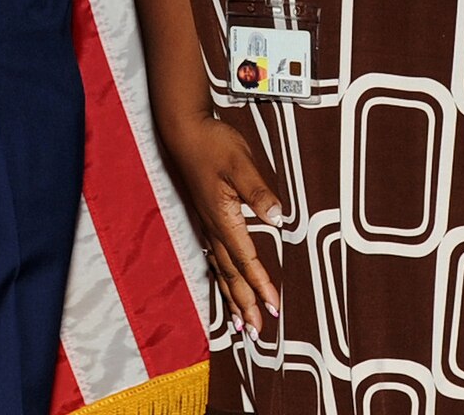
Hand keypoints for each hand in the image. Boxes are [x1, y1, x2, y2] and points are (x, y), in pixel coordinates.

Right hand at [161, 110, 282, 337]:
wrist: (185, 132)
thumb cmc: (214, 144)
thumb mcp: (241, 164)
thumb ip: (258, 192)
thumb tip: (279, 218)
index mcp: (224, 219)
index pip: (247, 260)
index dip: (261, 285)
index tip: (275, 308)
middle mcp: (214, 228)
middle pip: (232, 275)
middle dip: (245, 304)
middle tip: (257, 332)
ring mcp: (207, 224)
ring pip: (221, 270)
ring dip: (232, 298)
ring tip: (240, 323)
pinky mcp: (205, 217)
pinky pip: (214, 258)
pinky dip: (221, 279)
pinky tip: (223, 285)